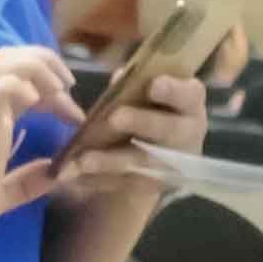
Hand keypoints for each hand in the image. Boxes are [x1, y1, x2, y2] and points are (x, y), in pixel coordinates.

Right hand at [0, 53, 69, 255]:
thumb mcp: (1, 197)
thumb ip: (25, 183)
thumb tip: (53, 173)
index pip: (20, 82)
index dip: (53, 90)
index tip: (74, 116)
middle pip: (8, 57)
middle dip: (45, 61)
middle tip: (66, 88)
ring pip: (3, 62)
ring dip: (37, 68)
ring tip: (56, 90)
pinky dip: (18, 85)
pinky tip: (33, 102)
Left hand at [63, 49, 210, 188]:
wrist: (153, 149)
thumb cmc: (149, 108)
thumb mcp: (145, 93)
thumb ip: (135, 84)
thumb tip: (120, 76)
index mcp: (188, 103)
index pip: (189, 94)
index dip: (173, 90)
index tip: (153, 85)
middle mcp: (187, 133)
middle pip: (167, 129)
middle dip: (140, 122)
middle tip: (114, 118)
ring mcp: (171, 163)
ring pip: (141, 161)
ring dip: (109, 160)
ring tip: (81, 161)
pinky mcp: (151, 185)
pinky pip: (122, 182)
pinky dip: (96, 179)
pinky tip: (73, 176)